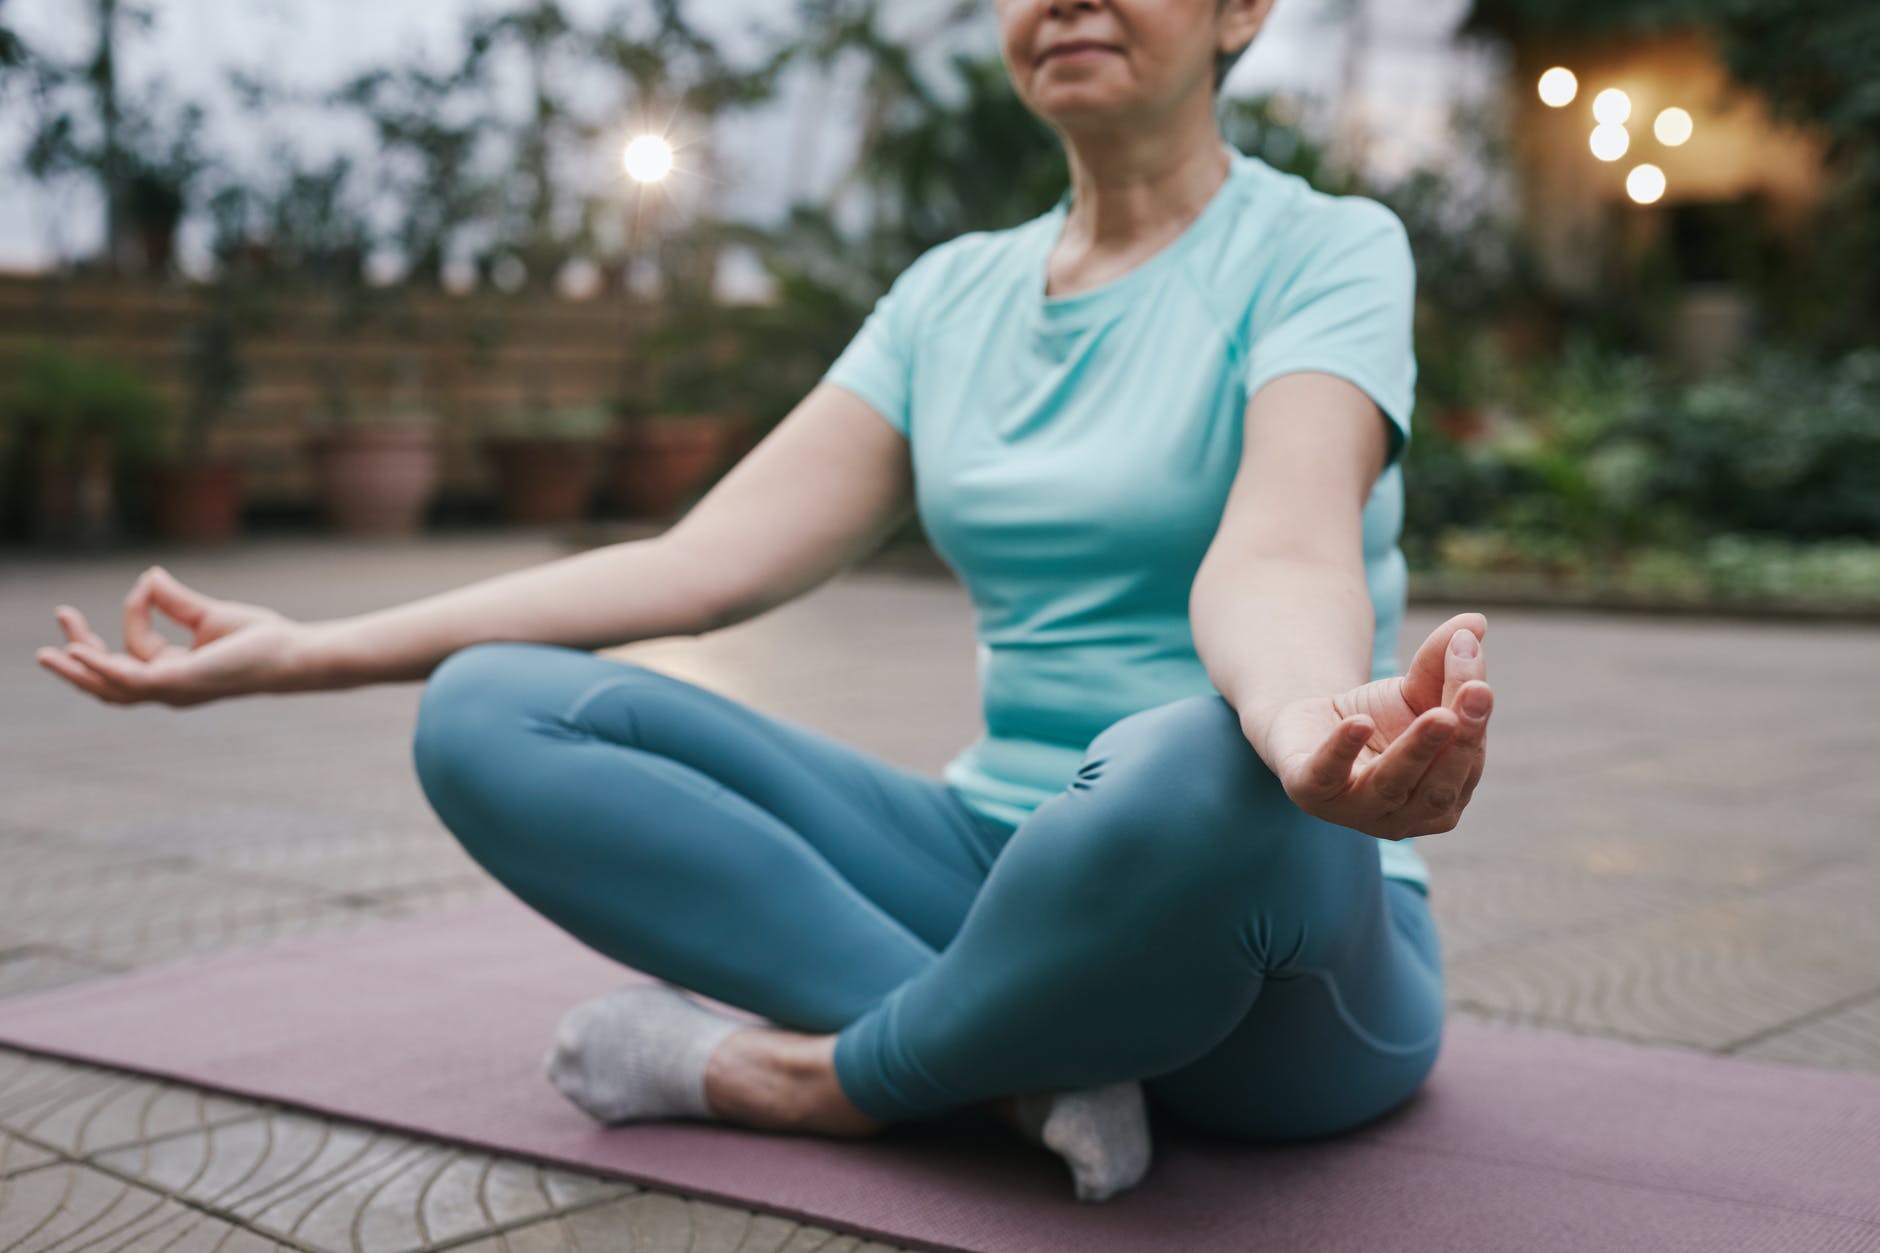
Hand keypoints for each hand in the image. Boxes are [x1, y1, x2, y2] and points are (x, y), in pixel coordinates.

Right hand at [34, 565, 308, 706]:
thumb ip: (175, 600)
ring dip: (78, 670)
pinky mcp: (178, 682)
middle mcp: (169, 687)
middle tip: (62, 619)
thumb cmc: (260, 638)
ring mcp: (172, 689)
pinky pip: (129, 680)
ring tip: (48, 653)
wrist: (292, 652)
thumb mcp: (209, 615)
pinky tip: (79, 654)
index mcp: (175, 672)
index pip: (135, 646)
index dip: (135, 610)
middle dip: (79, 656)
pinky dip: (101, 668)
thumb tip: (149, 575)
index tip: (147, 581)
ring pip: (111, 688)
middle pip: (109, 680)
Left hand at [1246, 612, 1493, 841]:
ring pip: (1393, 784)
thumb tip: (1475, 622)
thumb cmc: (1378, 716)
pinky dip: (1344, 750)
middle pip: (1441, 782)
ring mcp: (1359, 812)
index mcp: (1448, 795)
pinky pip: (1329, 776)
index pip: (1468, 756)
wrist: (1310, 725)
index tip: (1480, 673)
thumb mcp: (1414, 688)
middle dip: (1460, 739)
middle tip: (1476, 692)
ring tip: (1438, 714)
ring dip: (1417, 749)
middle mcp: (1409, 816)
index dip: (1476, 716)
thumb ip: (1443, 661)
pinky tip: (1359, 722)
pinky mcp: (1312, 793)